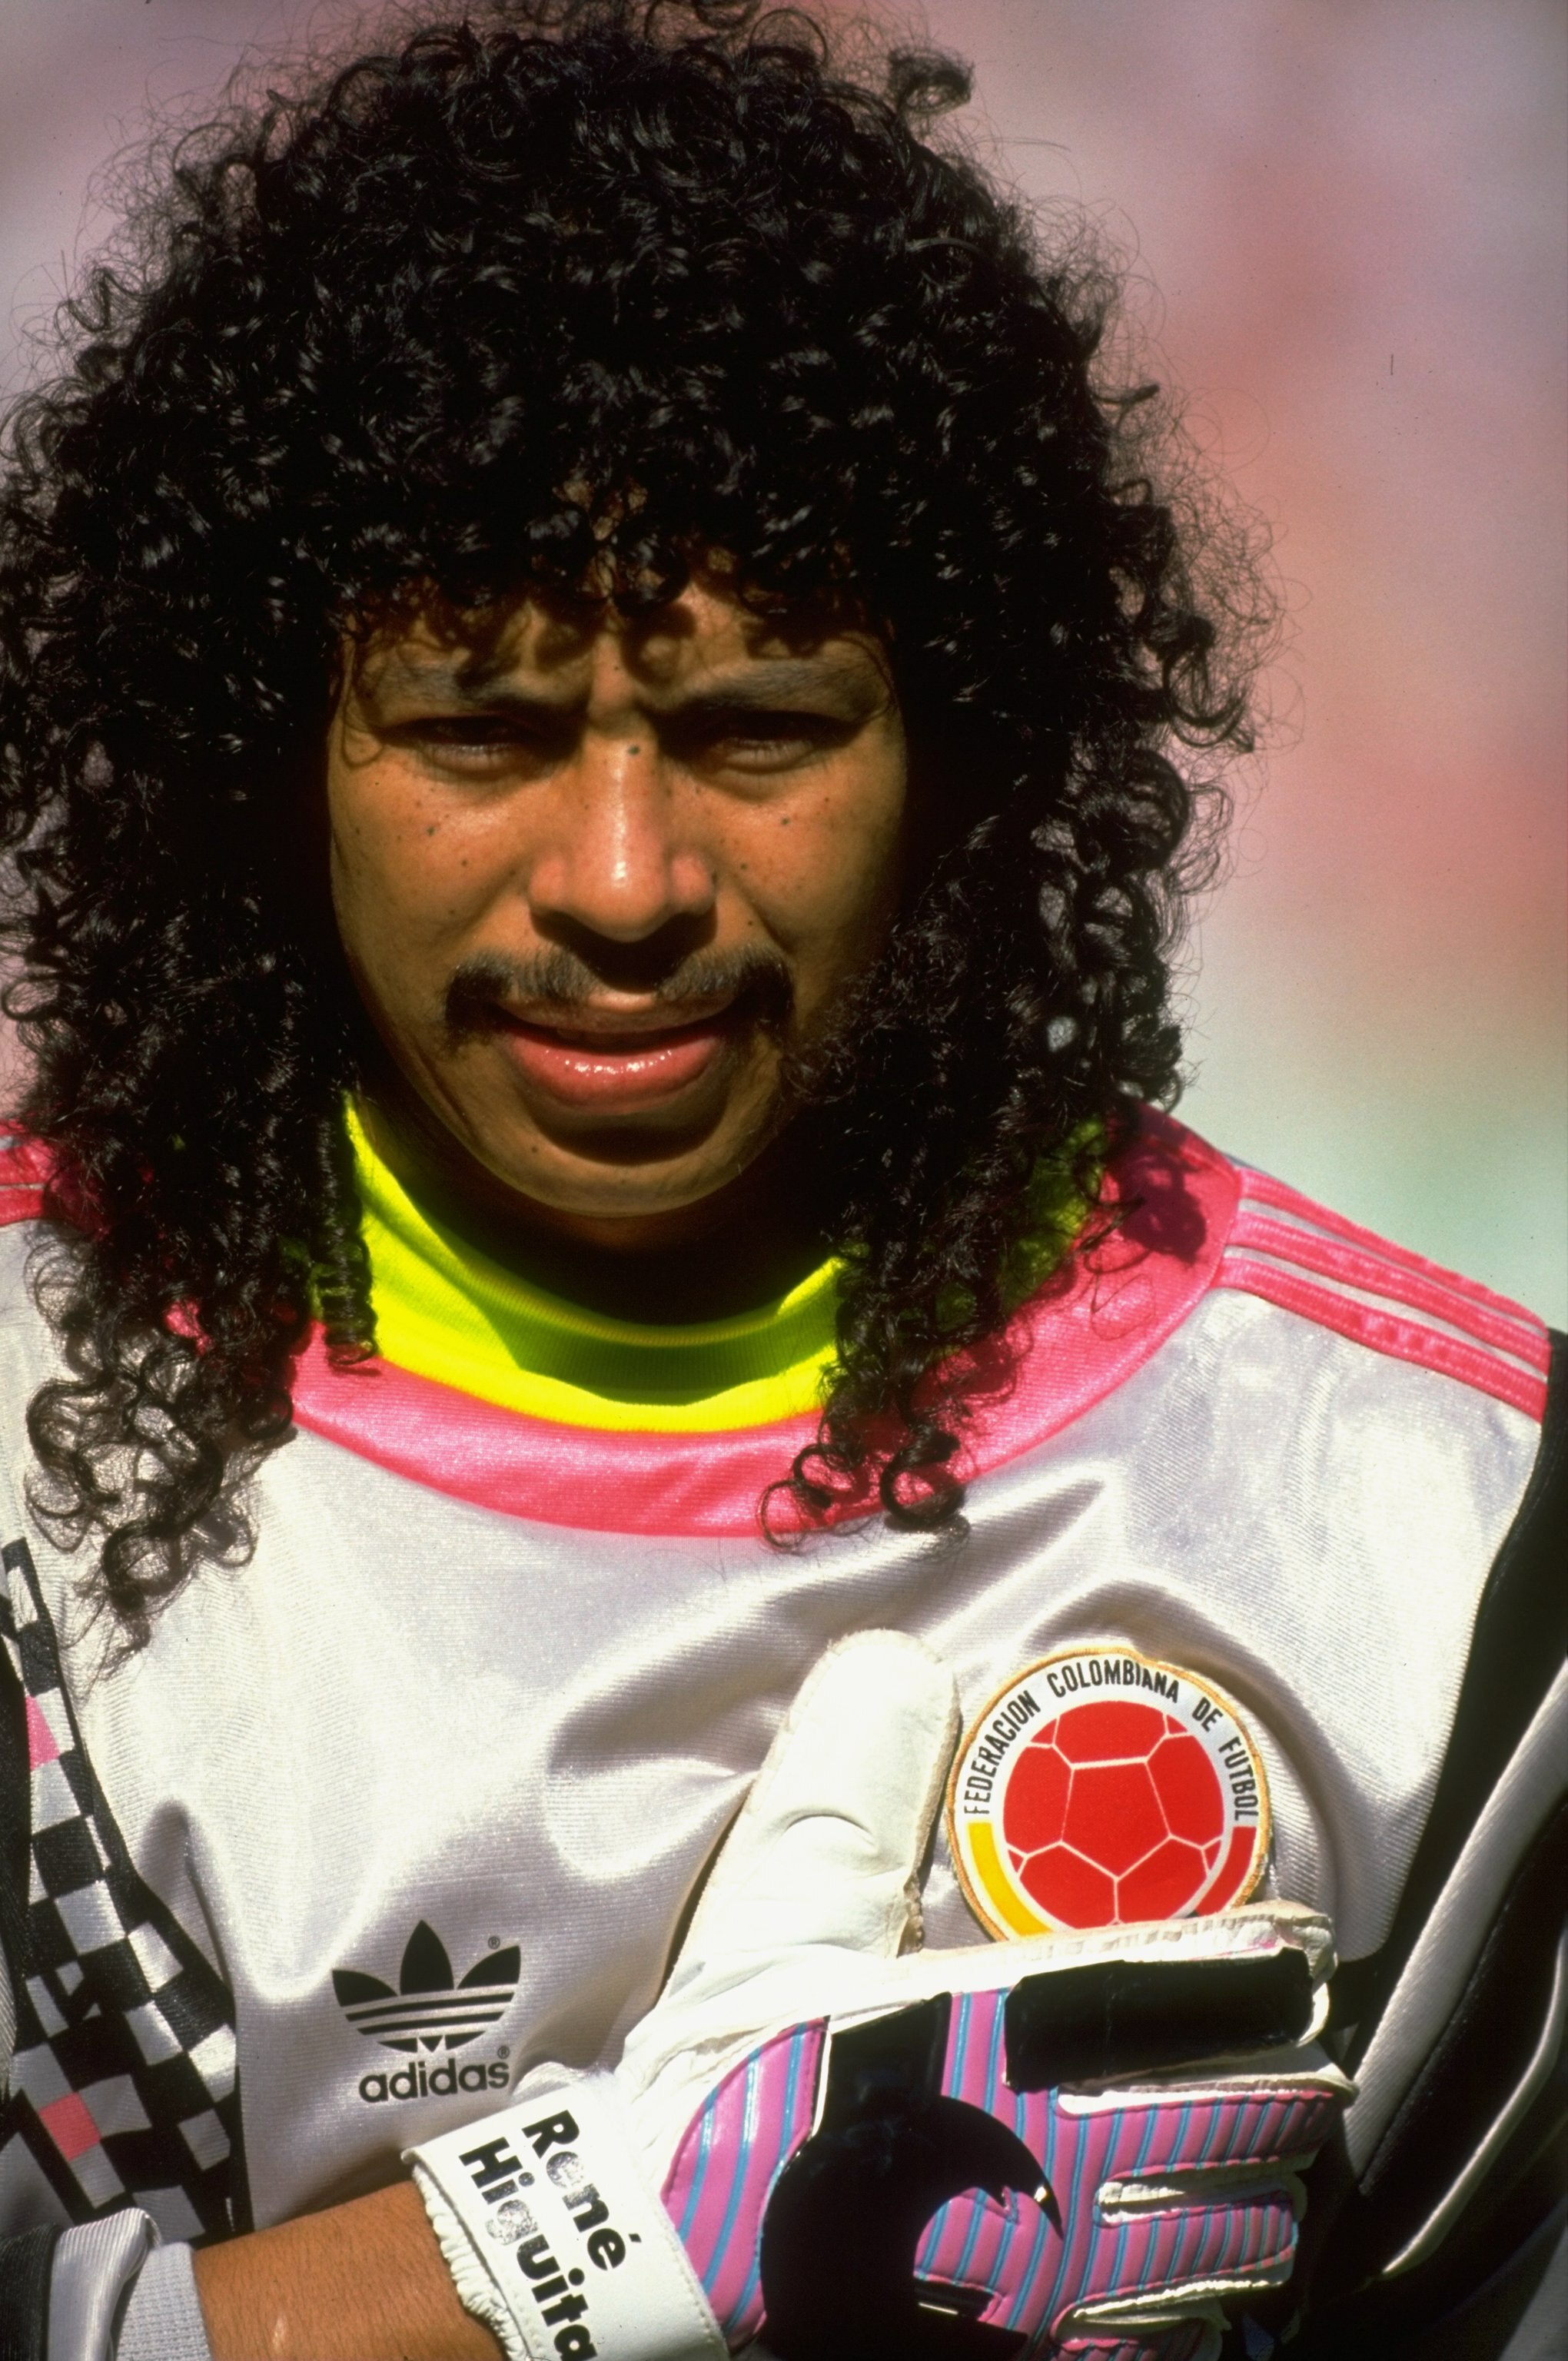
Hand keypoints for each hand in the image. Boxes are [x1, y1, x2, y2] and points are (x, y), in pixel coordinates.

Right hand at [410, 1631, 1349, 2360]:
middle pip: (1234, 2122)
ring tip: (1272, 2168)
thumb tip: (901, 1663)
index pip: (1177, 1990)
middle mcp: (1051, 2156)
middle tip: (1308, 2058)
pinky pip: (1163, 2335)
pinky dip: (1207, 2302)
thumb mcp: (773, 1906)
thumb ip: (847, 1780)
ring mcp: (1050, 2274)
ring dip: (1262, 2196)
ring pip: (1221, 2242)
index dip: (1258, 1970)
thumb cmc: (723, 2081)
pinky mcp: (1030, 2351)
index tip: (1303, 1951)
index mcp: (1002, 2035)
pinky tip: (1209, 2282)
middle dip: (1286, 2087)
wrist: (650, 2261)